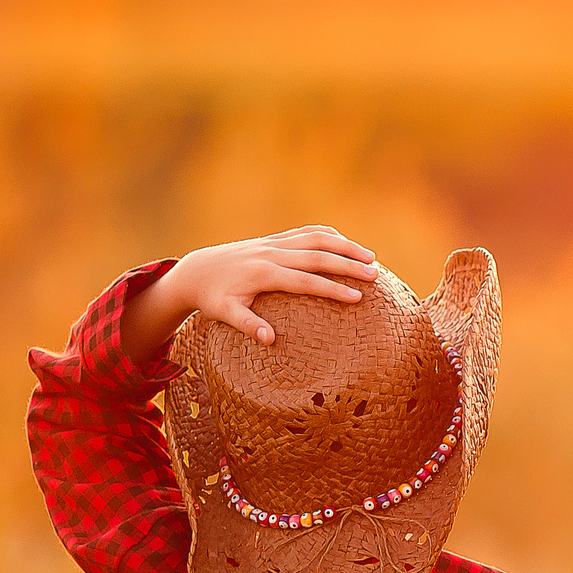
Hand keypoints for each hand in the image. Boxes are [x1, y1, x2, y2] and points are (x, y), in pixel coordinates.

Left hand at [120, 225, 381, 363]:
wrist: (197, 270)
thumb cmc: (212, 298)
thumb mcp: (224, 314)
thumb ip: (247, 325)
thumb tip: (270, 341)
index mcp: (263, 273)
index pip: (305, 281)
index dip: (333, 289)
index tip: (357, 298)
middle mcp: (271, 253)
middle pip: (317, 256)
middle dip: (349, 264)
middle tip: (375, 275)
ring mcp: (274, 243)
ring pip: (316, 238)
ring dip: (345, 245)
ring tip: (371, 257)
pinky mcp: (274, 239)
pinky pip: (306, 232)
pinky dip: (328, 235)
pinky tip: (346, 243)